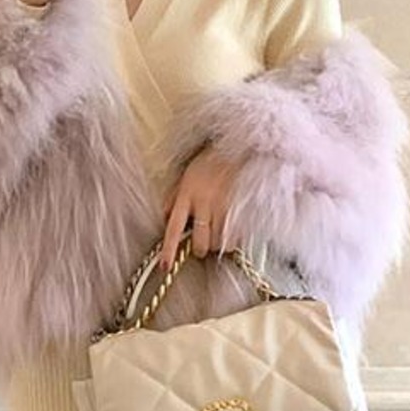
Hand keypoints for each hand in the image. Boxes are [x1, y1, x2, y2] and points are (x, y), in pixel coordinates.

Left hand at [159, 143, 239, 268]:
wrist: (242, 143)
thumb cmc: (212, 160)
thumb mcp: (187, 175)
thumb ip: (174, 198)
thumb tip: (165, 218)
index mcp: (187, 194)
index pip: (174, 228)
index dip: (169, 250)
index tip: (166, 267)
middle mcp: (204, 202)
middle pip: (200, 243)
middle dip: (201, 247)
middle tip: (205, 239)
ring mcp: (225, 207)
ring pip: (219, 243)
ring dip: (218, 242)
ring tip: (220, 231)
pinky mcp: (243, 209)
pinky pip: (237, 237)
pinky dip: (235, 239)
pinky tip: (234, 230)